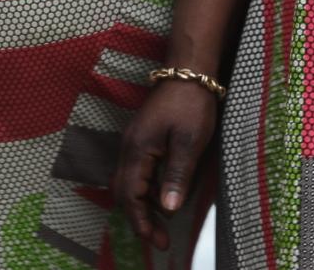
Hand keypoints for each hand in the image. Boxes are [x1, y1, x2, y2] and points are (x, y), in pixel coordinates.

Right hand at [115, 79, 221, 250]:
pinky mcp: (142, 139)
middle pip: (123, 192)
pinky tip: (162, 196)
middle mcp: (129, 147)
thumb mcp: (188, 143)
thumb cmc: (190, 105)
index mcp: (137, 150)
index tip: (156, 241)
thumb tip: (167, 208)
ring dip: (142, 205)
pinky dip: (146, 190)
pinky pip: (136, 171)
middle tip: (159, 239)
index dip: (141, 222)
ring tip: (163, 224)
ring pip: (128, 182)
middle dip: (139, 218)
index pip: (130, 195)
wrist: (188, 73)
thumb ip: (176, 176)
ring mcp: (134, 142)